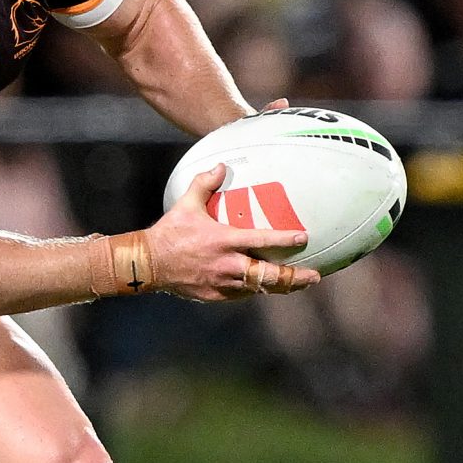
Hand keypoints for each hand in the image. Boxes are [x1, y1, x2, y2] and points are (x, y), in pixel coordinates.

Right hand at [142, 164, 319, 300]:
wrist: (148, 263)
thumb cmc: (169, 233)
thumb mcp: (186, 204)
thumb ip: (205, 184)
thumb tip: (220, 166)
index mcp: (225, 241)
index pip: (262, 241)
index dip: (285, 240)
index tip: (303, 237)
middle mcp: (228, 265)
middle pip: (269, 276)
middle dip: (294, 278)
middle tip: (313, 275)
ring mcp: (222, 283)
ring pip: (259, 289)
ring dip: (280, 287)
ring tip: (297, 284)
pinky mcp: (215, 296)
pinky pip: (241, 295)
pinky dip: (254, 290)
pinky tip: (262, 286)